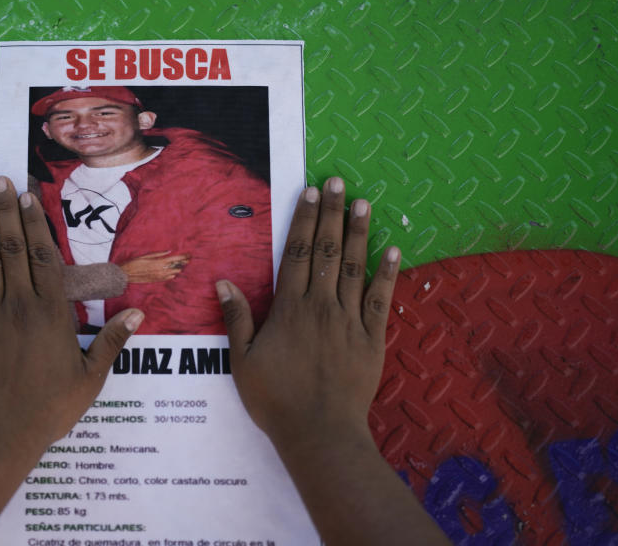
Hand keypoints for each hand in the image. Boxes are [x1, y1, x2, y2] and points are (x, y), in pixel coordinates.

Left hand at [0, 176, 143, 449]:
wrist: (1, 431)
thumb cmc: (50, 406)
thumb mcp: (91, 377)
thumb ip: (112, 341)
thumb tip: (138, 312)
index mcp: (51, 313)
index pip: (43, 256)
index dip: (35, 223)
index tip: (29, 195)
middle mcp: (20, 305)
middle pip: (13, 248)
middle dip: (8, 211)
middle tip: (2, 180)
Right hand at [119, 250, 190, 282]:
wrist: (126, 274)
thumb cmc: (134, 263)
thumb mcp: (146, 256)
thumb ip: (159, 254)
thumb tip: (169, 252)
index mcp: (159, 262)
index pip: (175, 259)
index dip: (183, 257)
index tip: (189, 255)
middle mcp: (161, 270)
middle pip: (177, 266)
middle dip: (183, 262)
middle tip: (188, 259)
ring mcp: (159, 276)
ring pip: (174, 272)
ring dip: (178, 268)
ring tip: (183, 264)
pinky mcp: (156, 280)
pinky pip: (168, 278)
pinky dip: (172, 274)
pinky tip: (174, 271)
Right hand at [216, 177, 400, 451]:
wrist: (320, 434)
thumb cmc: (276, 400)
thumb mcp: (243, 361)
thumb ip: (237, 319)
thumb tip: (223, 282)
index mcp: (290, 309)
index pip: (296, 253)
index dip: (303, 220)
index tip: (309, 193)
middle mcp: (321, 306)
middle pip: (326, 251)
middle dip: (332, 214)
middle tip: (338, 182)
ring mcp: (350, 320)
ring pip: (353, 267)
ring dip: (358, 233)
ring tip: (363, 202)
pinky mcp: (372, 338)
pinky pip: (380, 299)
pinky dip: (387, 274)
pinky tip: (393, 250)